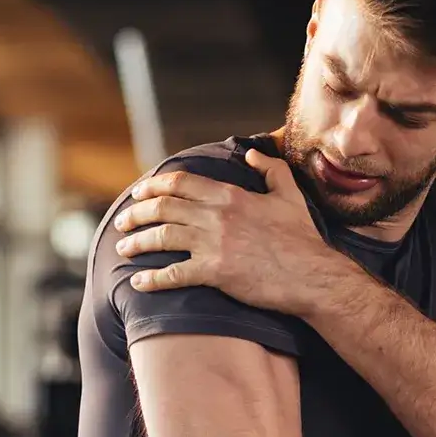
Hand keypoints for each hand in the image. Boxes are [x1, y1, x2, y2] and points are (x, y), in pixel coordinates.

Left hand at [113, 149, 344, 313]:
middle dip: (135, 213)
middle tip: (123, 221)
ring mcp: (214, 244)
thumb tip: (252, 153)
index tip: (138, 192)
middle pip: (162, 208)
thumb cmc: (301, 238)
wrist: (312, 275)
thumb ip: (270, 169)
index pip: (180, 182)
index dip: (153, 185)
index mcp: (230, 195)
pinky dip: (151, 279)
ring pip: (161, 238)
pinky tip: (138, 283)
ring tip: (123, 248)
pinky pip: (173, 274)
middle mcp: (216, 216)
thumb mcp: (289, 195)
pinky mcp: (215, 273)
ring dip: (137, 242)